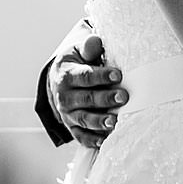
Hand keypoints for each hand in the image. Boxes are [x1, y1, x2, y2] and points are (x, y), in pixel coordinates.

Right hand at [48, 32, 122, 147]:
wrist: (59, 80)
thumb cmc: (76, 63)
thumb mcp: (78, 51)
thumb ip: (88, 47)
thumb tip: (96, 42)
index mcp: (65, 75)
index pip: (84, 76)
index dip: (101, 76)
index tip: (118, 75)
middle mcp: (64, 97)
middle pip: (85, 99)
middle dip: (104, 98)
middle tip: (123, 97)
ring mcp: (67, 114)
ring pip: (83, 119)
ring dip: (99, 121)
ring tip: (115, 122)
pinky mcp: (72, 127)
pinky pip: (81, 136)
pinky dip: (92, 140)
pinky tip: (105, 141)